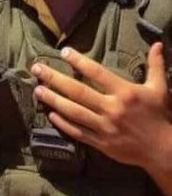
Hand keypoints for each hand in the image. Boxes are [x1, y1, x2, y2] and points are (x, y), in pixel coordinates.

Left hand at [31, 44, 171, 170]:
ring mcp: (106, 127)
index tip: (64, 51)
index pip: (97, 73)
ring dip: (53, 100)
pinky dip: (64, 124)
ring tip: (37, 90)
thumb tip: (157, 43)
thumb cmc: (159, 116)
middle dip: (55, 79)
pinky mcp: (102, 144)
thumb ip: (156, 65)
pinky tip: (51, 114)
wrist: (165, 151)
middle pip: (78, 91)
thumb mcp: (159, 89)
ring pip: (74, 112)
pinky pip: (79, 132)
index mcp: (125, 93)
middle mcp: (113, 109)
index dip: (79, 61)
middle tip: (36, 68)